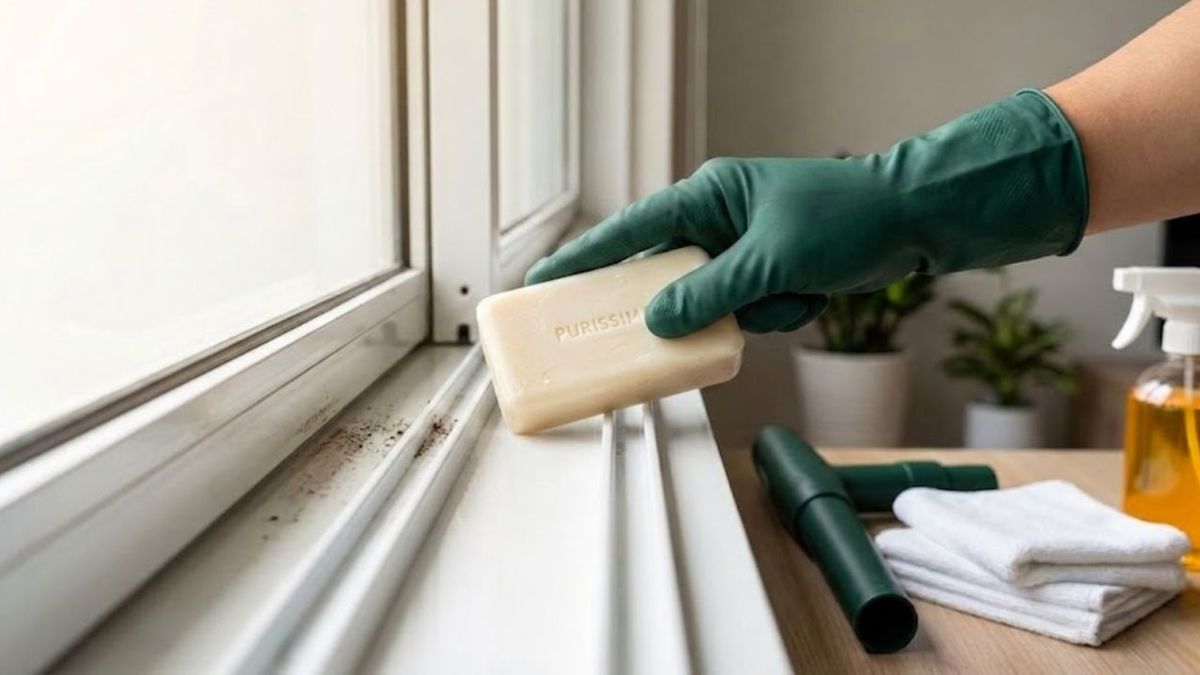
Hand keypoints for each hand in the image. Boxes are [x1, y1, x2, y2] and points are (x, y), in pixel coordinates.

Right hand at [526, 90, 1087, 338]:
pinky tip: (806, 295)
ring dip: (744, 313)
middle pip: (663, 275)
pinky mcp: (765, 278)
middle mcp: (718, 223)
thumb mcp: (770, 259)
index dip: (585, 258)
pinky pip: (745, 315)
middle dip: (670, 306)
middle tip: (632, 336)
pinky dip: (773, 314)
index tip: (543, 283)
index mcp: (709, 197)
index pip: (631, 230)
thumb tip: (657, 323)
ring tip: (783, 292)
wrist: (913, 223)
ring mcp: (741, 253)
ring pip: (708, 304)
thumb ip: (708, 294)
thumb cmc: (844, 217)